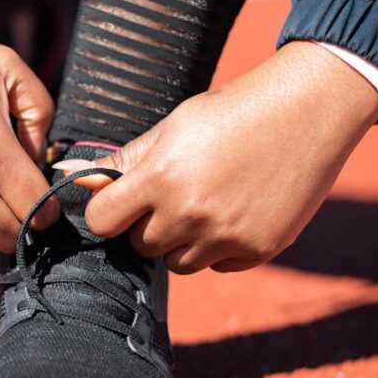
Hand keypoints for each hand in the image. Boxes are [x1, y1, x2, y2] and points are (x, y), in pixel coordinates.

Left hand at [53, 42, 377, 273]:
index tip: (122, 201)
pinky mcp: (257, 250)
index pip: (102, 222)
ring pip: (177, 263)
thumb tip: (72, 172)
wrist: (306, 111)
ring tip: (206, 201)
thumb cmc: (230, 112)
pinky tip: (236, 210)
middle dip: (148, 225)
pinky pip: (217, 266)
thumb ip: (124, 161)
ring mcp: (225, 236)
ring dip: (182, 241)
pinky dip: (220, 247)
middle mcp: (189, 213)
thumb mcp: (171, 127)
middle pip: (139, 246)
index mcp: (160, 177)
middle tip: (175, 192)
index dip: (108, 212)